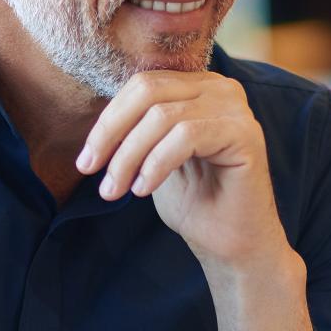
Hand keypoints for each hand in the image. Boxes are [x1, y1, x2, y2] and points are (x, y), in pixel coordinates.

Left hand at [77, 70, 283, 267]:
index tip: (86, 160)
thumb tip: (96, 121)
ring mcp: (235, 108)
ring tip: (114, 191)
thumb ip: (135, 129)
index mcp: (198, 87)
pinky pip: (186, 136)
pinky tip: (143, 190)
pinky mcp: (244, 133)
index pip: (142, 86)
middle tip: (89, 171)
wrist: (230, 244)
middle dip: (111, 133)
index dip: (108, 120)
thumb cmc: (194, 202)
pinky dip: (156, 164)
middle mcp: (220, 89)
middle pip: (148, 92)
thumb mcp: (153, 156)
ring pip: (162, 116)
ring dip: (129, 157)